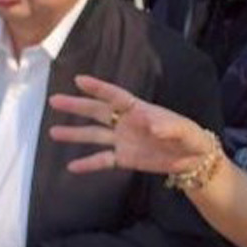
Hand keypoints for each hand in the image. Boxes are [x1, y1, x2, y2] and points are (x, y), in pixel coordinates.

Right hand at [49, 74, 214, 175]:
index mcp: (140, 110)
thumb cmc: (191, 138)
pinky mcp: (125, 159)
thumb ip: (168, 127)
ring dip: (75, 134)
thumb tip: (151, 126)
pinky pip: (103, 160)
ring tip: (53, 132)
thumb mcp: (184, 131)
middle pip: (98, 111)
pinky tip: (71, 167)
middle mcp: (127, 122)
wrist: (193, 161)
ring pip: (95, 135)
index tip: (79, 80)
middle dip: (77, 106)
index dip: (98, 88)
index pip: (116, 96)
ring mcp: (124, 141)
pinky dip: (88, 164)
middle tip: (54, 100)